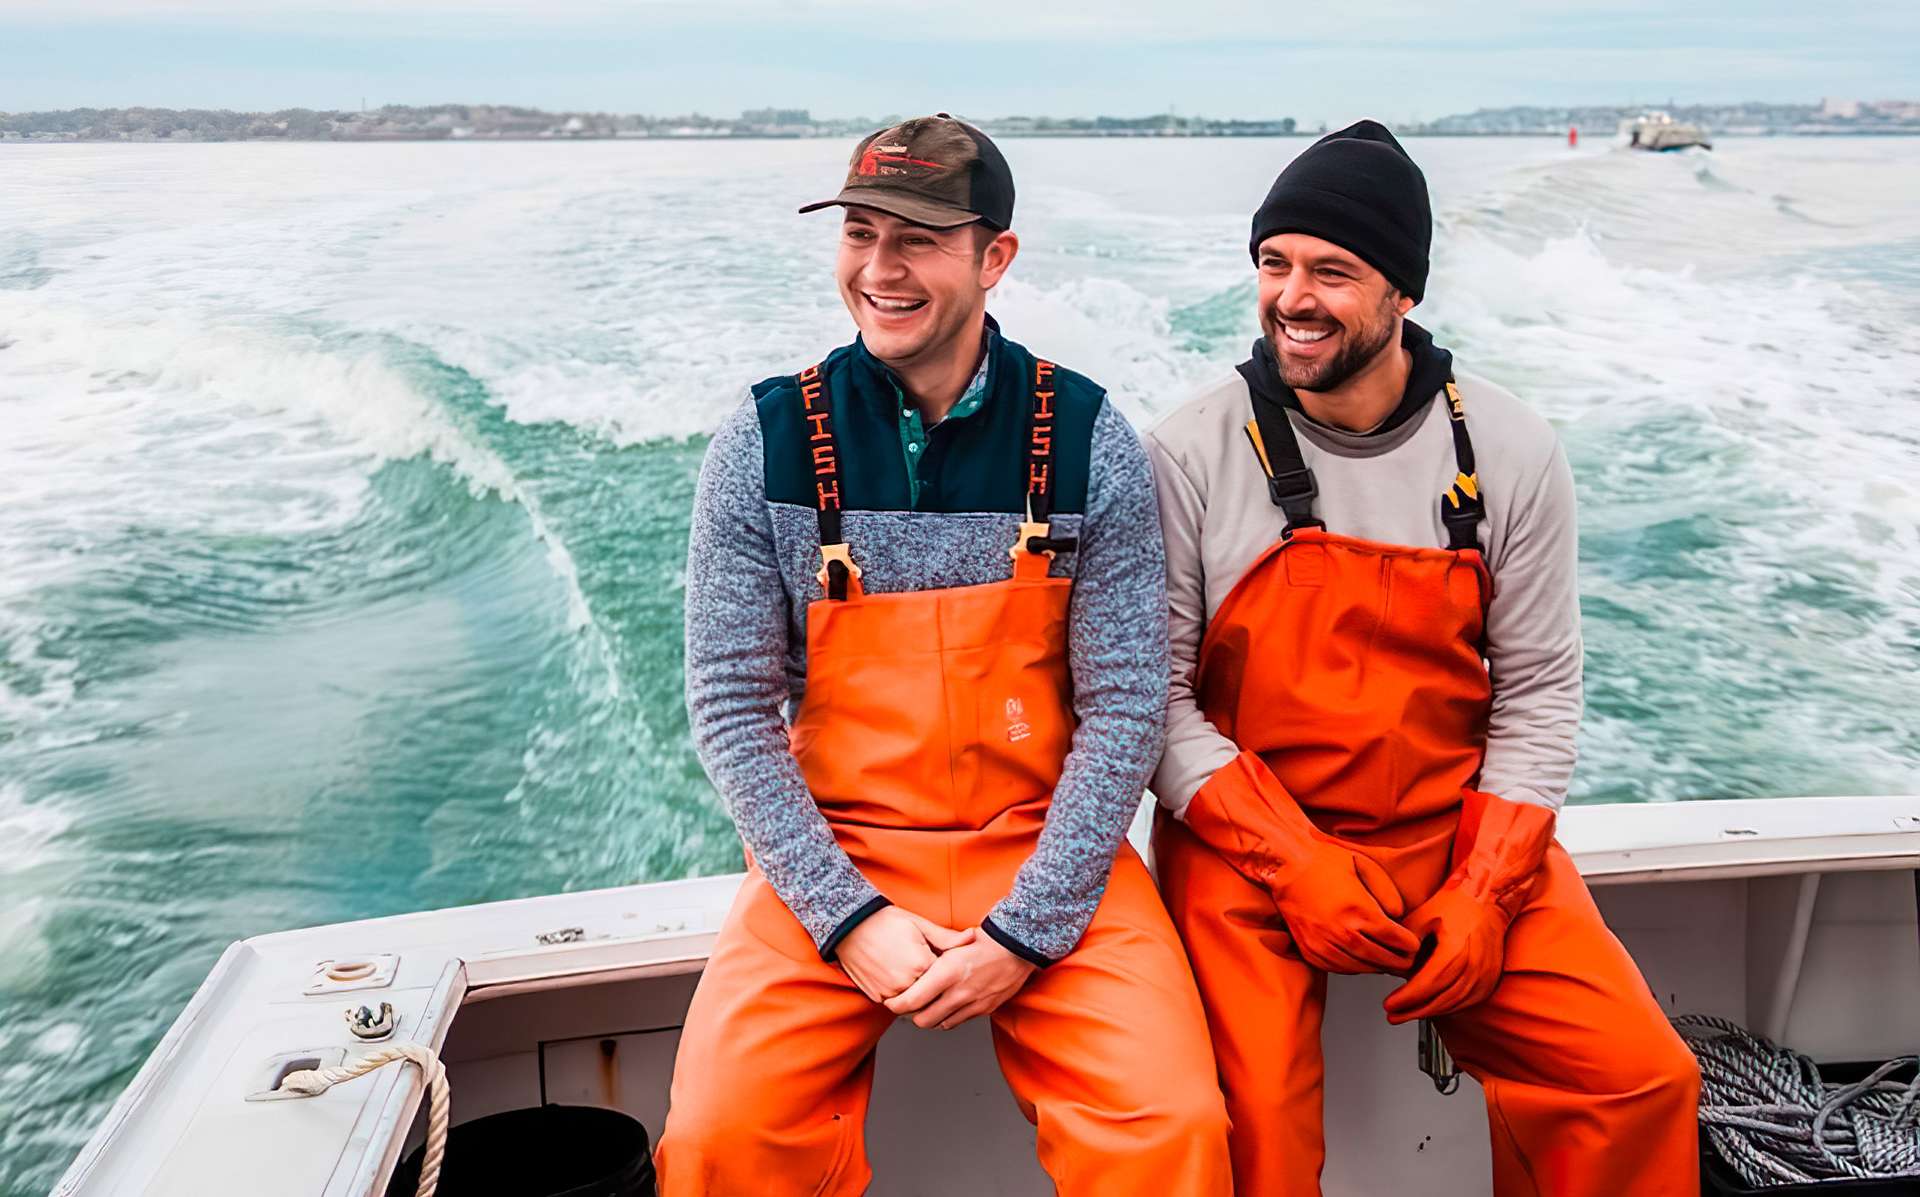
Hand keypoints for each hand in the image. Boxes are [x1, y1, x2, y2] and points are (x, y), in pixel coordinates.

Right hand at [836, 907, 973, 1002]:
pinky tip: (896, 976)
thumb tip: (972, 938)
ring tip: (910, 973)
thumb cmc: (885, 921)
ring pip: (913, 1003)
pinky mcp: (876, 996)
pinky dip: (899, 995)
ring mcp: (889, 992)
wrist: (850, 926)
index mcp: (921, 964)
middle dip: (933, 988)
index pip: (945, 980)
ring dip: (916, 994)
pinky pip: (894, 1003)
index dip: (946, 974)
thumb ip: (947, 938)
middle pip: (931, 996)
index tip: (945, 968)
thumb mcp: (919, 924)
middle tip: (929, 975)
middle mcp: (906, 982)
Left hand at [883, 932, 1035, 1029]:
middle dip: (911, 1014)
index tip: (890, 1001)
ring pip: (939, 1024)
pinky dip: (947, 1017)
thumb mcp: (953, 943)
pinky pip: (957, 1022)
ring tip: (926, 1004)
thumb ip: (932, 957)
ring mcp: (971, 1004)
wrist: (1017, 948)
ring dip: (930, 1017)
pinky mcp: (983, 1010)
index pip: (911, 1000)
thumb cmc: (985, 941)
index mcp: (946, 972)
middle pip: (922, 1019)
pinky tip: (946, 1004)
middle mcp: (957, 992)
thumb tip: (910, 967)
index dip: (895, 1005)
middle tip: (907, 1003)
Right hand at [1181, 751, 1417, 974]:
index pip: (1397, 941)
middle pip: (1383, 960)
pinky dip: (1354, 967)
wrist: (1285, 865)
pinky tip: (1361, 959)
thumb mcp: (1364, 865)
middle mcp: (1341, 933)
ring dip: (1377, 966)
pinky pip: (1339, 969)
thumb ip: (1388, 892)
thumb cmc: (1324, 861)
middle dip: (1400, 962)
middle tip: (1407, 960)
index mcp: (1358, 912)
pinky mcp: (1310, 951)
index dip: (1410, 944)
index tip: (1413, 943)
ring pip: (1362, 968)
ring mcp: (1323, 945)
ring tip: (1387, 961)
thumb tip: (1399, 917)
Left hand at [1382, 790, 1555, 1023]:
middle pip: (1441, 999)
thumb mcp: (1421, 917)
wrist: (1487, 898)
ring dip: (1429, 1012)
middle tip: (1393, 1015)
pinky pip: (1468, 1001)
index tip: (1389, 1004)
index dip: (1407, 998)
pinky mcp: (1491, 978)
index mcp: (1455, 949)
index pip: (1428, 984)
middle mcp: (1474, 965)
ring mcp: (1486, 974)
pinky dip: (1448, 1007)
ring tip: (1407, 1014)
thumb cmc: (1455, 904)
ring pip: (1455, 1004)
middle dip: (1414, 1011)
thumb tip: (1391, 969)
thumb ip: (1405, 945)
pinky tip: (1432, 1008)